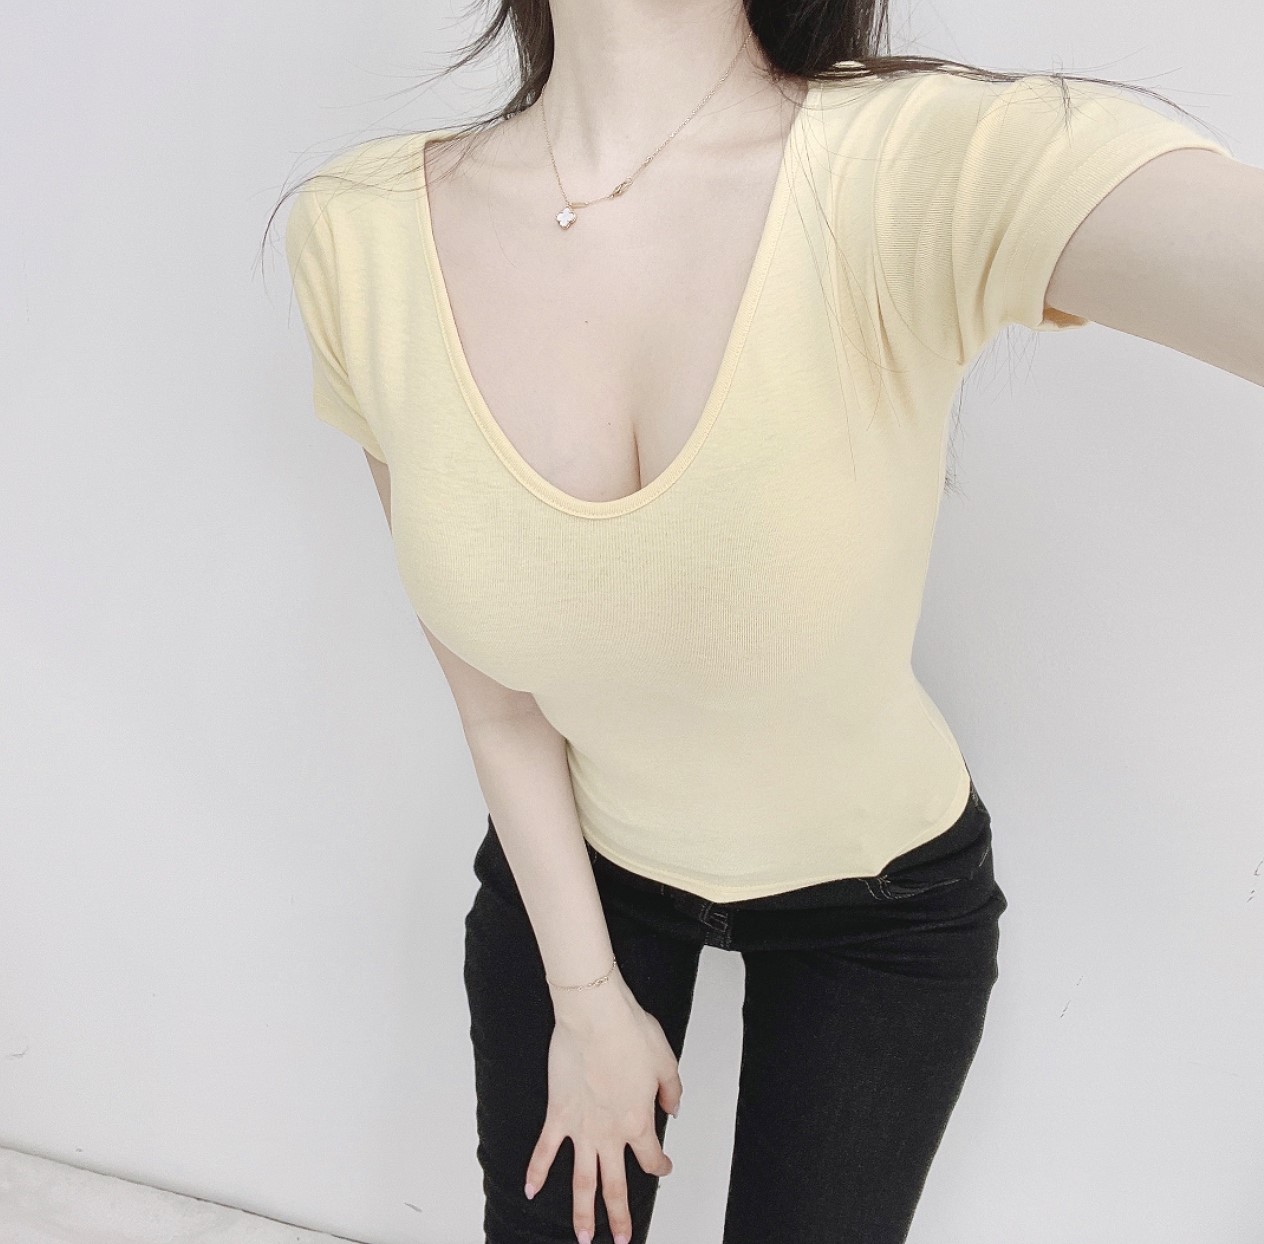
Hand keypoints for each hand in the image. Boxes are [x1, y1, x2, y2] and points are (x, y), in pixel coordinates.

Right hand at [525, 972, 681, 1243]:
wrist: (595, 1017)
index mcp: (639, 1122)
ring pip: (582, 1180)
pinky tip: (530, 1190)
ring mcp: (581, 1128)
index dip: (661, 1166)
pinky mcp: (558, 1114)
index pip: (652, 1158)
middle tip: (621, 1239)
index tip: (663, 1167)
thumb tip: (673, 1109)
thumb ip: (671, 1091)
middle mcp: (610, 1134)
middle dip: (619, 1217)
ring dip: (582, 1212)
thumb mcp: (666, 1060)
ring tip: (584, 1236)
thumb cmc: (630, 1032)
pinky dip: (536, 1171)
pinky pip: (545, 1149)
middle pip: (616, 1186)